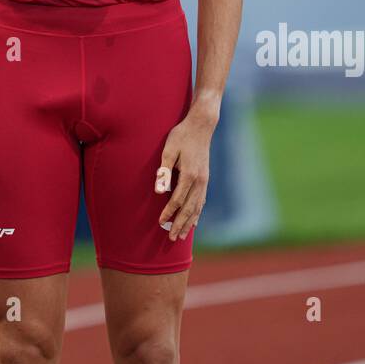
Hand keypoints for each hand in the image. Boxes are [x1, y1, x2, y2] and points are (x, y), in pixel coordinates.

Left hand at [154, 110, 213, 241]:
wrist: (201, 125)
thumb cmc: (181, 136)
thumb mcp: (168, 150)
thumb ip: (164, 171)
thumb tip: (159, 192)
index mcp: (189, 174)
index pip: (177, 199)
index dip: (168, 212)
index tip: (160, 222)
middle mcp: (199, 180)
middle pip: (189, 208)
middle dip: (180, 224)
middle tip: (172, 238)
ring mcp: (204, 180)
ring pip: (197, 207)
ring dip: (190, 222)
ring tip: (183, 235)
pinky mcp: (205, 178)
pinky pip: (202, 200)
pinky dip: (198, 212)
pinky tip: (194, 220)